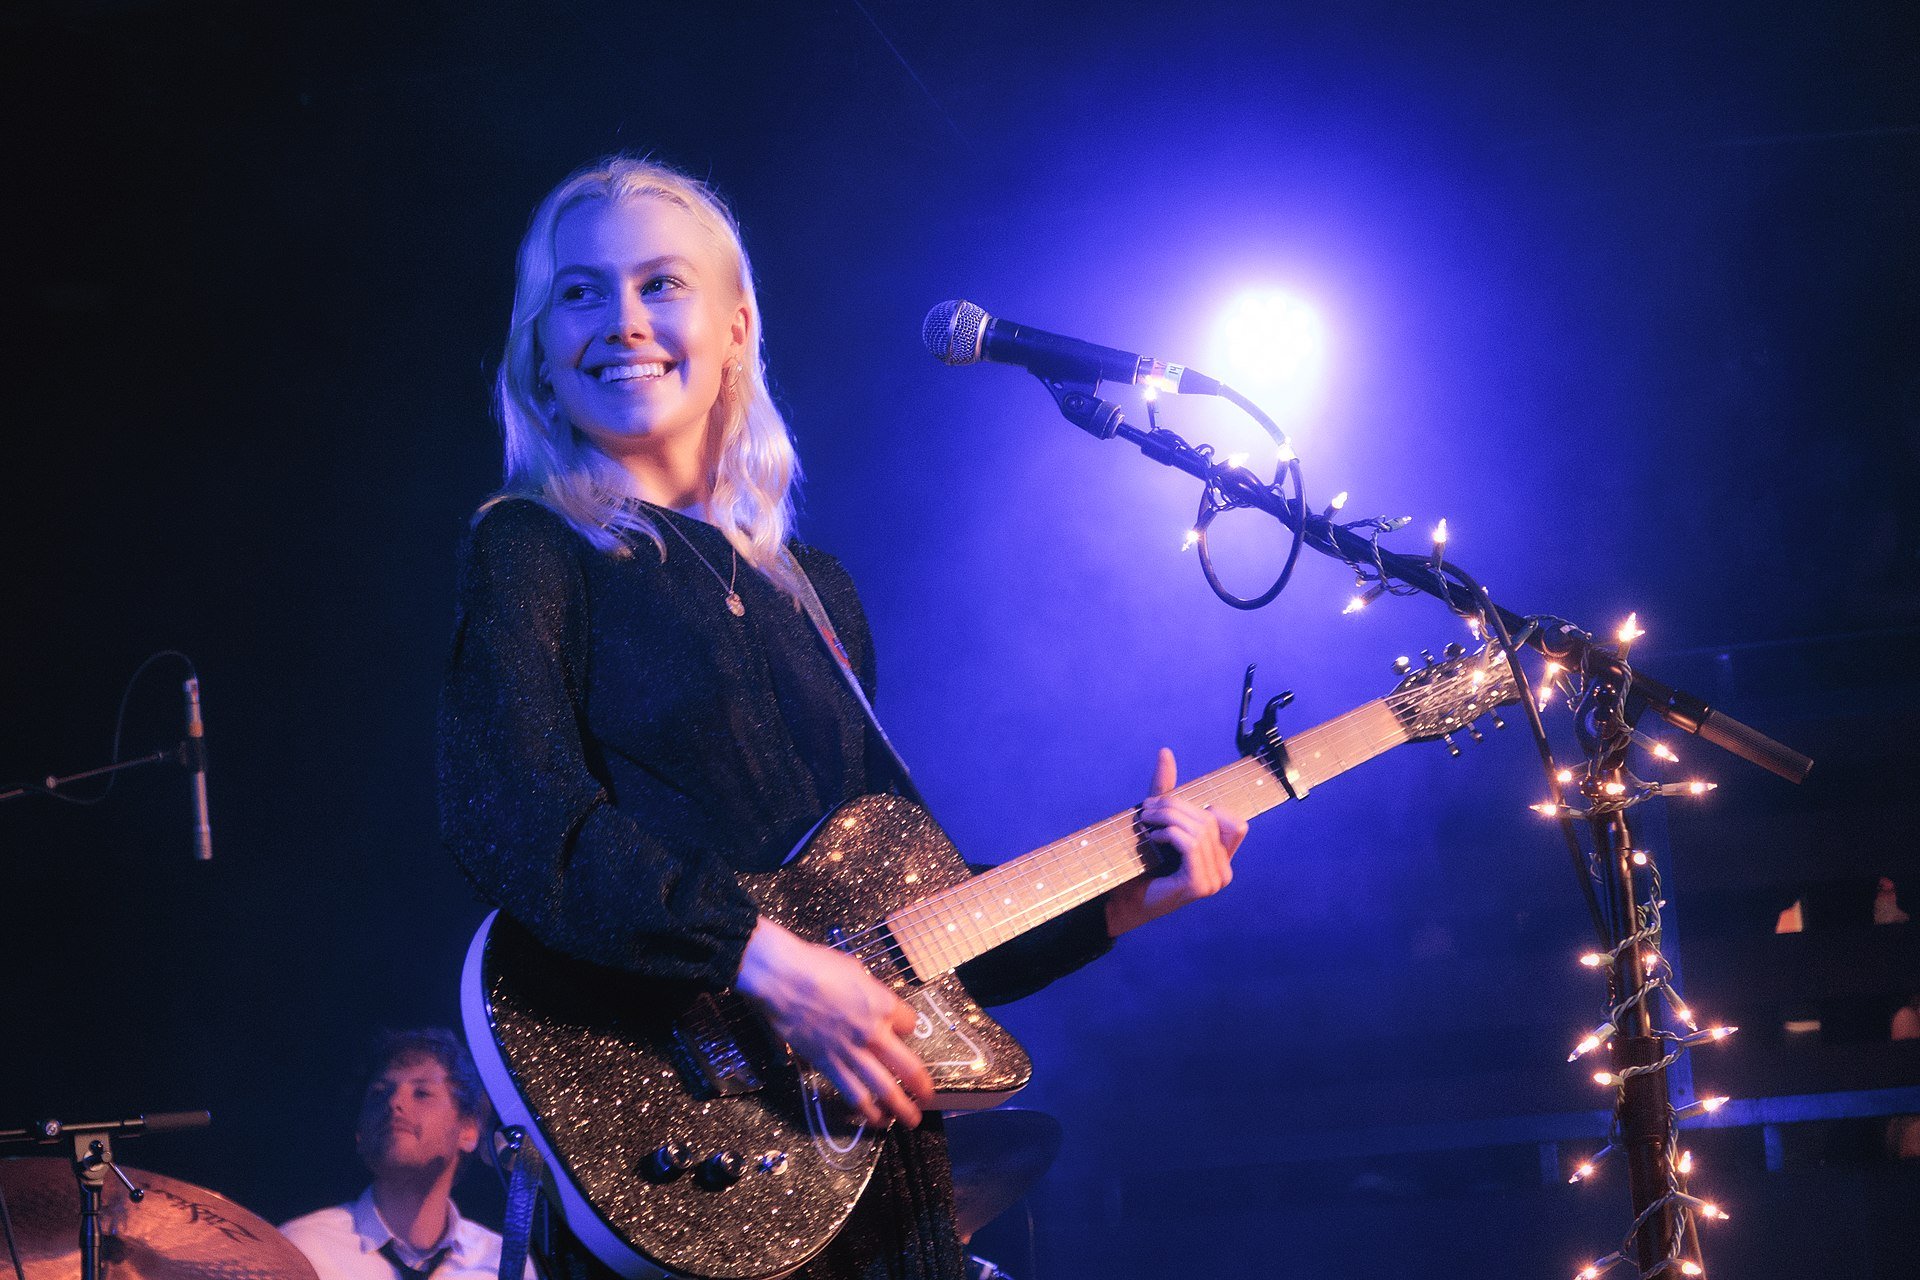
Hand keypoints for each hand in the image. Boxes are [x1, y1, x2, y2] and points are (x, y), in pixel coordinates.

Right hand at [735, 917, 932, 1126]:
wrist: (781, 977)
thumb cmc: (815, 965)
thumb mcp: (855, 970)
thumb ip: (870, 992)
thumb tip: (873, 1000)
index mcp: (883, 1004)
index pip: (911, 1024)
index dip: (909, 1029)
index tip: (904, 1033)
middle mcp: (873, 1032)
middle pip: (909, 1067)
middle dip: (921, 1087)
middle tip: (928, 1098)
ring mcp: (851, 1051)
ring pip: (884, 1089)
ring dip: (900, 1108)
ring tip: (909, 1119)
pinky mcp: (827, 1064)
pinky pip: (852, 1093)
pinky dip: (866, 1110)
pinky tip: (875, 1119)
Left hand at [1104, 748, 1247, 936]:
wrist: (1121, 899)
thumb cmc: (1140, 864)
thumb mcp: (1158, 821)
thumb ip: (1166, 790)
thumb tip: (1165, 751)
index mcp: (1222, 859)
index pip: (1235, 823)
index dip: (1207, 809)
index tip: (1170, 808)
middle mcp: (1224, 872)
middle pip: (1211, 821)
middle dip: (1176, 808)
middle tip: (1146, 808)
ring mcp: (1214, 881)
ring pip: (1200, 831)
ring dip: (1168, 818)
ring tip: (1146, 820)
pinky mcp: (1198, 885)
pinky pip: (1191, 845)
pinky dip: (1170, 834)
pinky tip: (1153, 837)